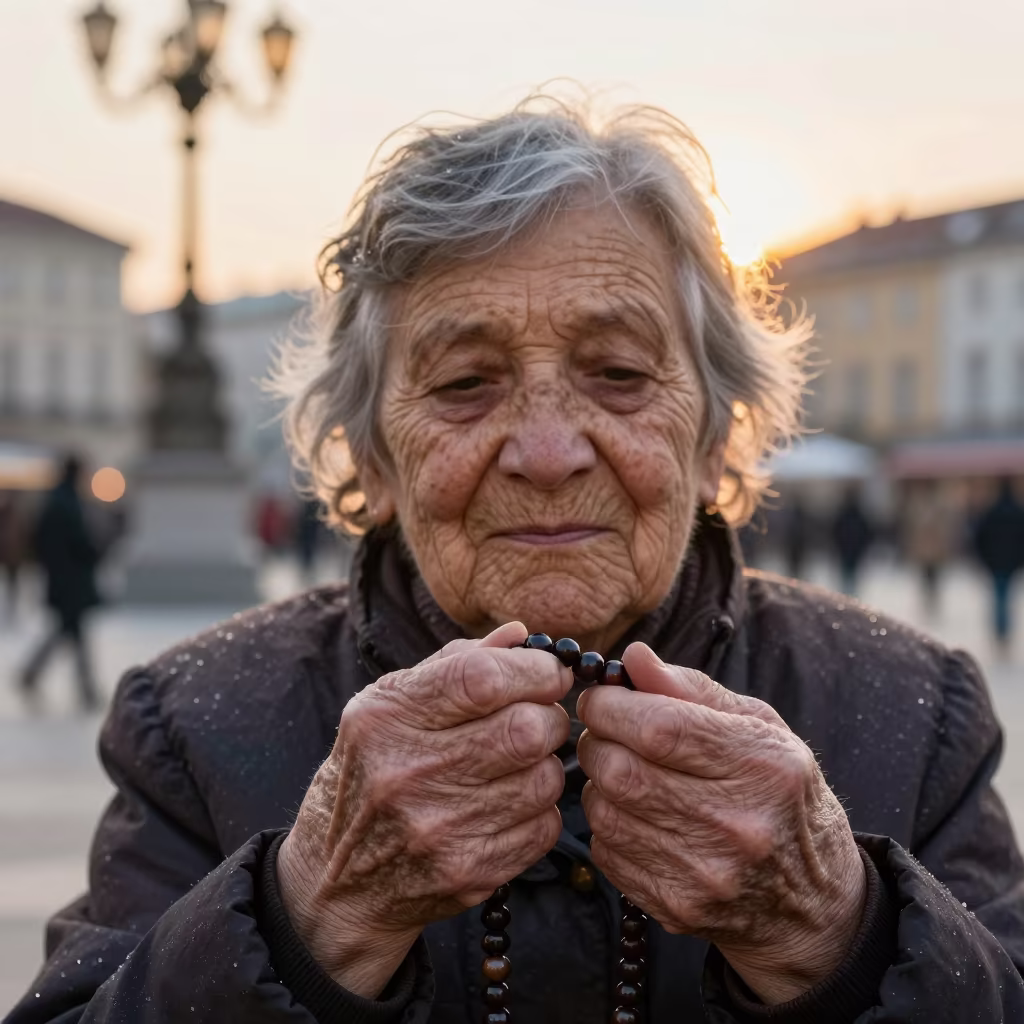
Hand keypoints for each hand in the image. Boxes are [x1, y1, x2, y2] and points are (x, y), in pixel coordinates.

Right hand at [277, 622, 571, 997]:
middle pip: (526, 729)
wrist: (338, 879)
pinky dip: (540, 812)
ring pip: (545, 779)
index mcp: (385, 718)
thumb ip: (457, 663)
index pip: (482, 677)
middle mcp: (406, 772)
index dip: (533, 669)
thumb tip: (524, 636)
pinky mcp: (466, 873)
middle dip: (549, 715)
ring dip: (545, 765)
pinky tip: (509, 806)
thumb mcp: (390, 706)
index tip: (549, 672)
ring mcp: (437, 829)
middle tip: (540, 717)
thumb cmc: (374, 771)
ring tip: (520, 765)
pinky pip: (544, 827)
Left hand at [576, 643, 865, 1004]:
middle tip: (606, 732)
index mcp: (762, 766)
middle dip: (597, 740)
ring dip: (599, 783)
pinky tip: (635, 815)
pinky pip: (607, 851)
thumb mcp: (758, 726)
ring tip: (624, 772)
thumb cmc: (780, 793)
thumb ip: (692, 687)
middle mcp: (737, 825)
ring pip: (606, 811)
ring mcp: (706, 873)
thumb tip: (633, 657)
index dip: (612, 705)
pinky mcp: (677, 907)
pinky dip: (607, 824)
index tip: (601, 697)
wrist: (811, 899)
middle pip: (623, 771)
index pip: (660, 728)